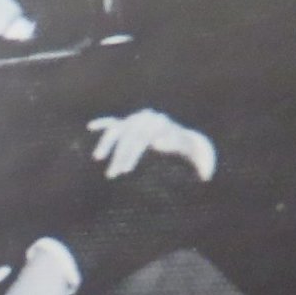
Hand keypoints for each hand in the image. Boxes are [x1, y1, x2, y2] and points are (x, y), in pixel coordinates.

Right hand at [87, 110, 215, 181]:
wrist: (182, 136)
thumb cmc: (189, 149)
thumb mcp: (199, 155)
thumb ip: (203, 163)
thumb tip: (204, 175)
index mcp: (164, 125)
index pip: (148, 136)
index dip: (139, 150)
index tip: (129, 167)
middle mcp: (149, 119)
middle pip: (132, 136)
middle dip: (123, 155)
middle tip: (117, 174)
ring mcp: (138, 120)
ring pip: (120, 130)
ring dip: (108, 144)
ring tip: (99, 159)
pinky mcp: (129, 124)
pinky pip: (114, 123)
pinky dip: (103, 124)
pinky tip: (90, 127)